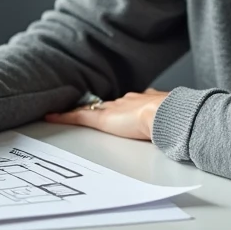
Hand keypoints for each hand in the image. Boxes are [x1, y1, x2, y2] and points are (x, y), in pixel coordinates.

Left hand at [44, 89, 169, 140]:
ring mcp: (113, 108)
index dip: (121, 106)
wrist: (165, 113)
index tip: (119, 108)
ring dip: (80, 111)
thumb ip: (170, 122)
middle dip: (99, 107)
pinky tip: (51, 117)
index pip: (127, 102)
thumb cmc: (172, 118)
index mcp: (145, 100)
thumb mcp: (173, 119)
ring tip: (65, 113)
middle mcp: (126, 101)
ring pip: (91, 108)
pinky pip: (77, 116)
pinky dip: (64, 117)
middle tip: (88, 109)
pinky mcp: (102, 119)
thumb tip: (178, 129)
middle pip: (108, 103)